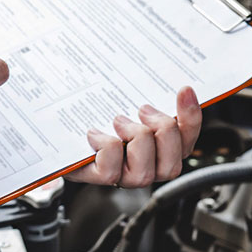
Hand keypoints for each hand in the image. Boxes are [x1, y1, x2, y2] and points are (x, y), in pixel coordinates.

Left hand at [66, 86, 202, 187]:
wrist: (61, 127)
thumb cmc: (98, 111)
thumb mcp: (127, 98)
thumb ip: (147, 93)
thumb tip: (169, 74)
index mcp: (161, 148)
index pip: (188, 140)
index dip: (191, 117)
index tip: (184, 89)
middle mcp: (146, 167)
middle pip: (172, 165)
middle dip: (162, 132)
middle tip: (143, 110)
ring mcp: (122, 176)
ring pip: (144, 173)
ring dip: (134, 139)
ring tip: (119, 120)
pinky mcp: (98, 177)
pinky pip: (110, 170)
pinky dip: (105, 147)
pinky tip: (95, 133)